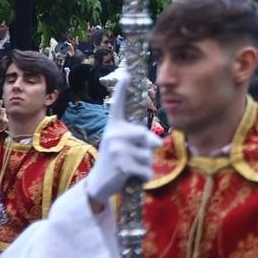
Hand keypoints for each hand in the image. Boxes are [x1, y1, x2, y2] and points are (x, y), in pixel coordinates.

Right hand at [85, 73, 161, 203]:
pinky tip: (131, 177)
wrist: (99, 183)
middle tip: (133, 158)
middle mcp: (113, 133)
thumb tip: (158, 142)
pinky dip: (143, 176)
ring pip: (149, 155)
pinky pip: (146, 169)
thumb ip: (139, 138)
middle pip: (148, 137)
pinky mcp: (121, 164)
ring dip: (145, 166)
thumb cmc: (117, 162)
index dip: (123, 89)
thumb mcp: (123, 145)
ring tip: (130, 168)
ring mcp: (116, 148)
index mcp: (114, 126)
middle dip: (148, 150)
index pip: (119, 105)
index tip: (127, 74)